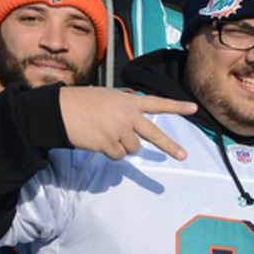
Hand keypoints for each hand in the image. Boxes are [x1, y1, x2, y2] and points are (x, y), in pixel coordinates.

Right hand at [58, 87, 196, 159]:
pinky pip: (118, 156)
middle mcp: (128, 116)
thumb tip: (137, 106)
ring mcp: (120, 131)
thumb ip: (125, 103)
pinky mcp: (110, 144)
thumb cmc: (81, 102)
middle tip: (183, 156)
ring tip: (103, 133)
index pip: (157, 103)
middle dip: (170, 146)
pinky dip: (110, 152)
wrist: (59, 110)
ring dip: (121, 146)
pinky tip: (97, 140)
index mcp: (129, 101)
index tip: (194, 108)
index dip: (176, 106)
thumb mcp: (107, 96)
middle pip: (154, 134)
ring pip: (132, 149)